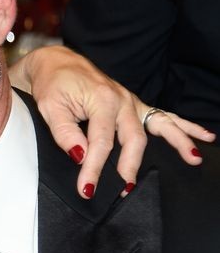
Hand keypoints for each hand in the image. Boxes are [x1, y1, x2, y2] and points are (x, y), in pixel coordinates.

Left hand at [10, 46, 214, 198]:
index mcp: (102, 100)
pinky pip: (163, 117)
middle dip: (130, 166)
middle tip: (125, 189)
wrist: (57, 62)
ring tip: (194, 159)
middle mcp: (122, 100)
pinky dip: (184, 127)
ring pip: (160, 125)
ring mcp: (131, 102)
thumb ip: (64, 132)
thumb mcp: (50, 107)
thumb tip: (80, 155)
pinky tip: (203, 137)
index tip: (87, 188)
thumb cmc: (52, 83)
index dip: (94, 168)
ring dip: (178, 142)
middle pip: (133, 138)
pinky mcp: (134, 105)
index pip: (101, 142)